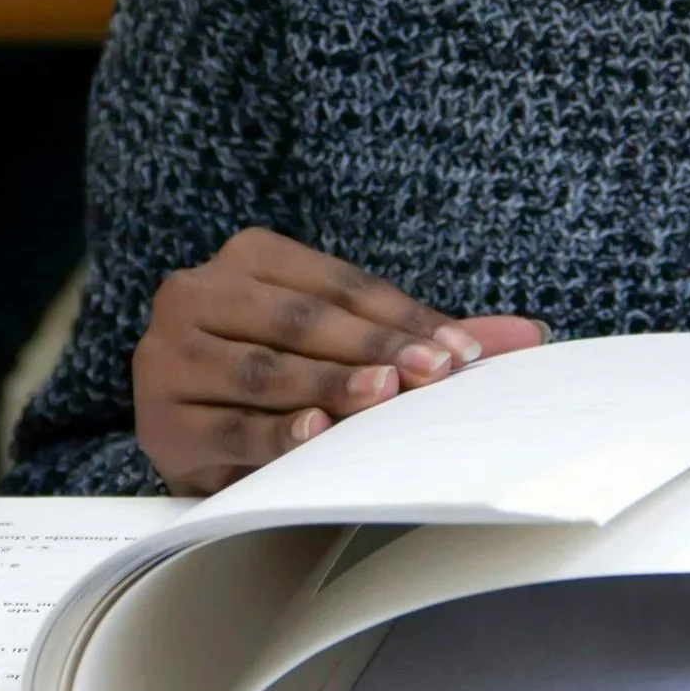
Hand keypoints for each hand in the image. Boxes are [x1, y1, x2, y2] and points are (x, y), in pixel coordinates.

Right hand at [133, 227, 547, 495]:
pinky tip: (316, 433)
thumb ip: (422, 337)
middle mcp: (195, 292)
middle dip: (374, 347)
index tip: (461, 351)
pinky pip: (230, 426)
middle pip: (300, 320)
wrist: (191, 432)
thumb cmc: (280, 382)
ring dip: (329, 385)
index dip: (401, 316)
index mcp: (246, 257)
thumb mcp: (344, 348)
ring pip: (264, 371)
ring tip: (385, 396)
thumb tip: (529, 336)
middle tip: (435, 373)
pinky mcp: (161, 418)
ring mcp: (169, 355)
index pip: (335, 285)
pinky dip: (276, 432)